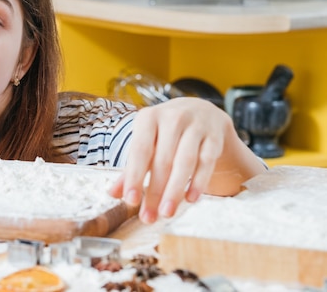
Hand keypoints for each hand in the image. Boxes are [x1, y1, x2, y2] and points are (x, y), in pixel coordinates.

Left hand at [110, 97, 232, 223]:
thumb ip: (131, 167)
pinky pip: (207, 161)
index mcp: (148, 118)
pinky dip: (199, 182)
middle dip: (155, 191)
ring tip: (167, 213)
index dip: (135, 177)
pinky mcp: (214, 136)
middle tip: (149, 217)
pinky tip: (191, 199)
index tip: (131, 201)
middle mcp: (172, 118)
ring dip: (175, 190)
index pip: (140, 150)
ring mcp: (195, 125)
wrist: (201, 111)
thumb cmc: (166, 132)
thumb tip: (113, 193)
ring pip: (185, 162)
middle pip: (162, 160)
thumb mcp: (147, 142)